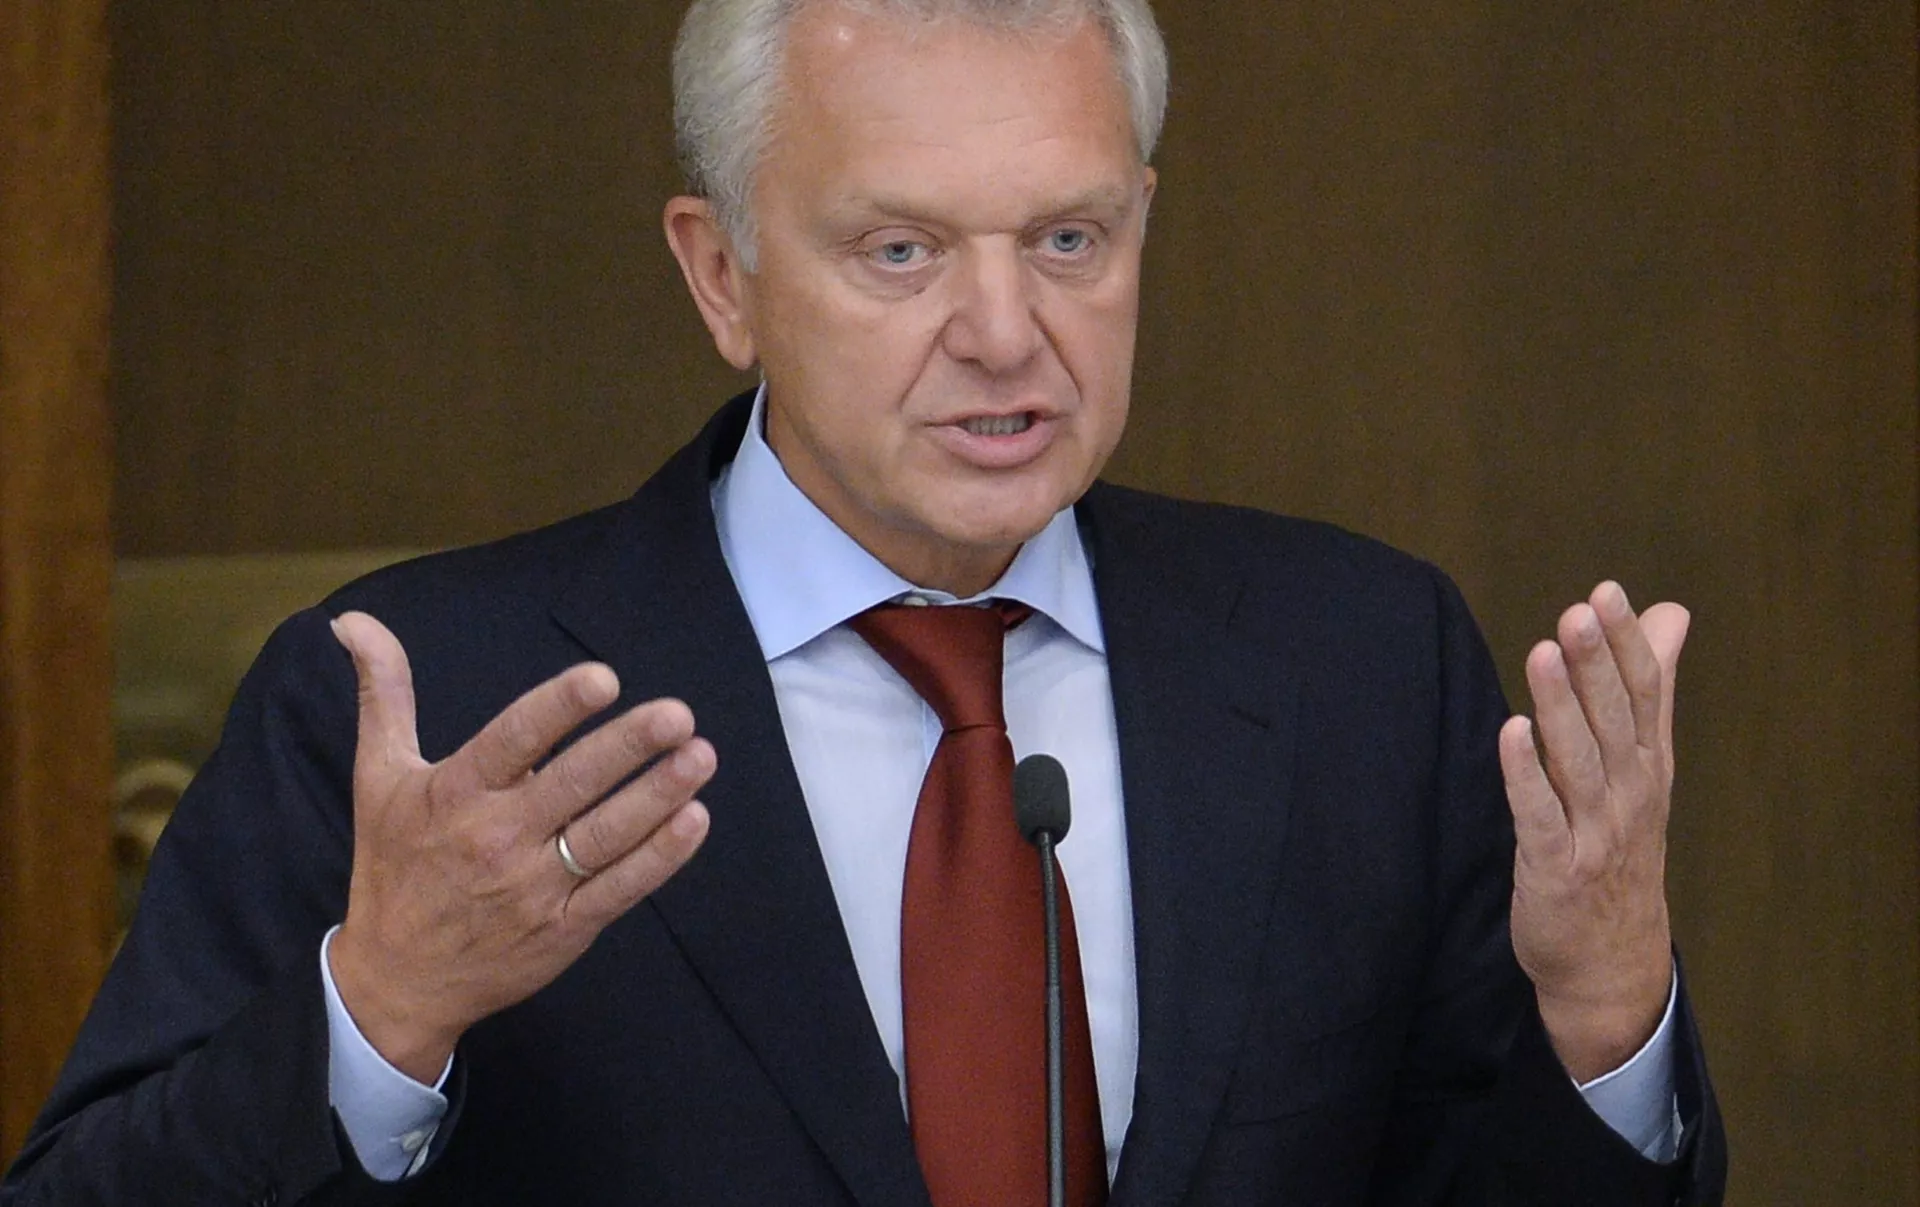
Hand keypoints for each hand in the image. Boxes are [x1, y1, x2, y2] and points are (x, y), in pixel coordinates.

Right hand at [326, 611, 713, 1081]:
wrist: (395, 980)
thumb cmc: (393, 866)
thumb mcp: (378, 777)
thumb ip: (383, 694)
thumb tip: (355, 622)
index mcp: (454, 793)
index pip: (512, 741)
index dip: (557, 709)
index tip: (603, 679)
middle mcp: (496, 837)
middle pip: (571, 784)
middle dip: (628, 747)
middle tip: (678, 714)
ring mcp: (534, 887)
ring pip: (605, 835)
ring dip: (658, 795)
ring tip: (700, 755)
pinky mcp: (565, 928)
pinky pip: (620, 888)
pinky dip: (660, 857)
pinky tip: (694, 820)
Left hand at [1498, 582, 1687, 1081]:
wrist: (1614, 964)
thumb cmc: (1623, 850)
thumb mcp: (1649, 768)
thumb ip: (1654, 689)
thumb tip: (1670, 612)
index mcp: (1650, 765)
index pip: (1644, 694)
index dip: (1626, 643)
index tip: (1607, 592)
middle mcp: (1629, 794)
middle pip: (1614, 719)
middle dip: (1597, 664)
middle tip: (1580, 610)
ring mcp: (1594, 833)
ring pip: (1578, 759)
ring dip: (1561, 705)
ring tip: (1544, 651)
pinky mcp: (1555, 869)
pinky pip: (1538, 815)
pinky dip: (1526, 774)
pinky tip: (1511, 732)